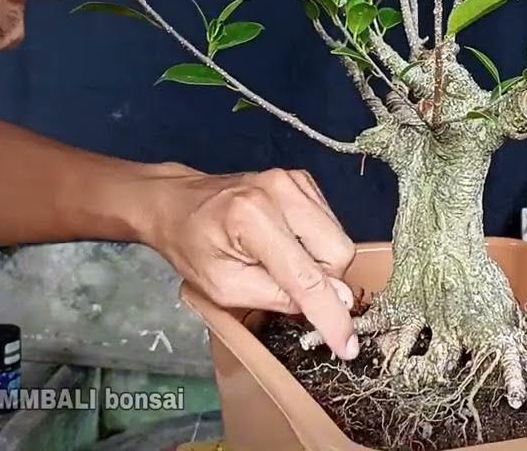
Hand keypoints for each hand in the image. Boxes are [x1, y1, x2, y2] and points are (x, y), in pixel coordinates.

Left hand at [144, 167, 358, 358]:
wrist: (177, 202)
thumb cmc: (192, 247)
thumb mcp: (223, 288)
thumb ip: (278, 297)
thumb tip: (335, 302)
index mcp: (253, 218)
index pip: (307, 276)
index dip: (332, 315)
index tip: (348, 346)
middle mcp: (282, 191)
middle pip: (338, 253)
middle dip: (325, 283)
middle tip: (291, 290)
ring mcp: (296, 181)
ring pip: (340, 239)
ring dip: (321, 265)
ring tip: (284, 264)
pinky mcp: (303, 180)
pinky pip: (332, 224)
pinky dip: (317, 245)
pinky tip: (289, 246)